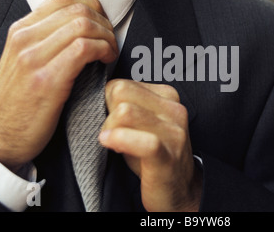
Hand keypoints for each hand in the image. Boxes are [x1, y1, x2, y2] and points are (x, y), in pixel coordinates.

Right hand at [0, 0, 117, 171]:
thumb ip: (45, 39)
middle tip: (110, 42)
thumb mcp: (23, 61)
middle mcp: (24, 38)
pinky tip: (106, 61)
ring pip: (84, 25)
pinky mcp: (47, 80)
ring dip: (107, 37)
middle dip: (105, 23)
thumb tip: (80, 26)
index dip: (93, 7)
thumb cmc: (19, 101)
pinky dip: (103, 50)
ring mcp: (33, 58)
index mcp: (20, 30)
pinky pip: (84, 48)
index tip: (103, 24)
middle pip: (78, 9)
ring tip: (110, 53)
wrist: (0, 137)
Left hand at [99, 80, 202, 211]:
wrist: (178, 189)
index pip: (120, 84)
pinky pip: (142, 141)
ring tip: (113, 143)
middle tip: (111, 133)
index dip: (107, 104)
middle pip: (120, 92)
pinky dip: (120, 140)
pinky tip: (110, 144)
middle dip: (107, 112)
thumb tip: (96, 95)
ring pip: (125, 112)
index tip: (113, 123)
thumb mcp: (142, 122)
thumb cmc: (152, 155)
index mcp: (167, 96)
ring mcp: (174, 132)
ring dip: (110, 128)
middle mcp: (174, 109)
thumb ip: (127, 103)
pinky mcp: (168, 156)